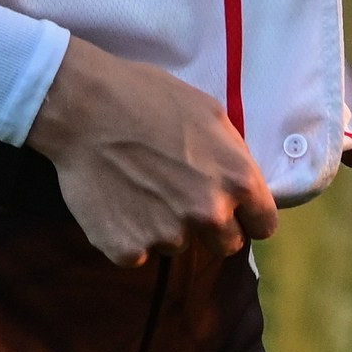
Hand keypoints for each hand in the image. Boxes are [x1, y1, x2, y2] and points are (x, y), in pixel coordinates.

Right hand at [26, 37, 276, 265]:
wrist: (86, 109)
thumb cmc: (150, 99)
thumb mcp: (211, 114)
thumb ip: (233, 157)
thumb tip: (243, 183)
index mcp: (237, 179)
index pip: (264, 225)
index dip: (250, 218)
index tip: (237, 214)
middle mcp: (209, 213)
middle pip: (227, 244)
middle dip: (211, 227)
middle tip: (183, 198)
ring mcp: (168, 236)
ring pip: (178, 245)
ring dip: (167, 227)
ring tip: (142, 189)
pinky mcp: (128, 250)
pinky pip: (138, 252)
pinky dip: (130, 235)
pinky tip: (118, 202)